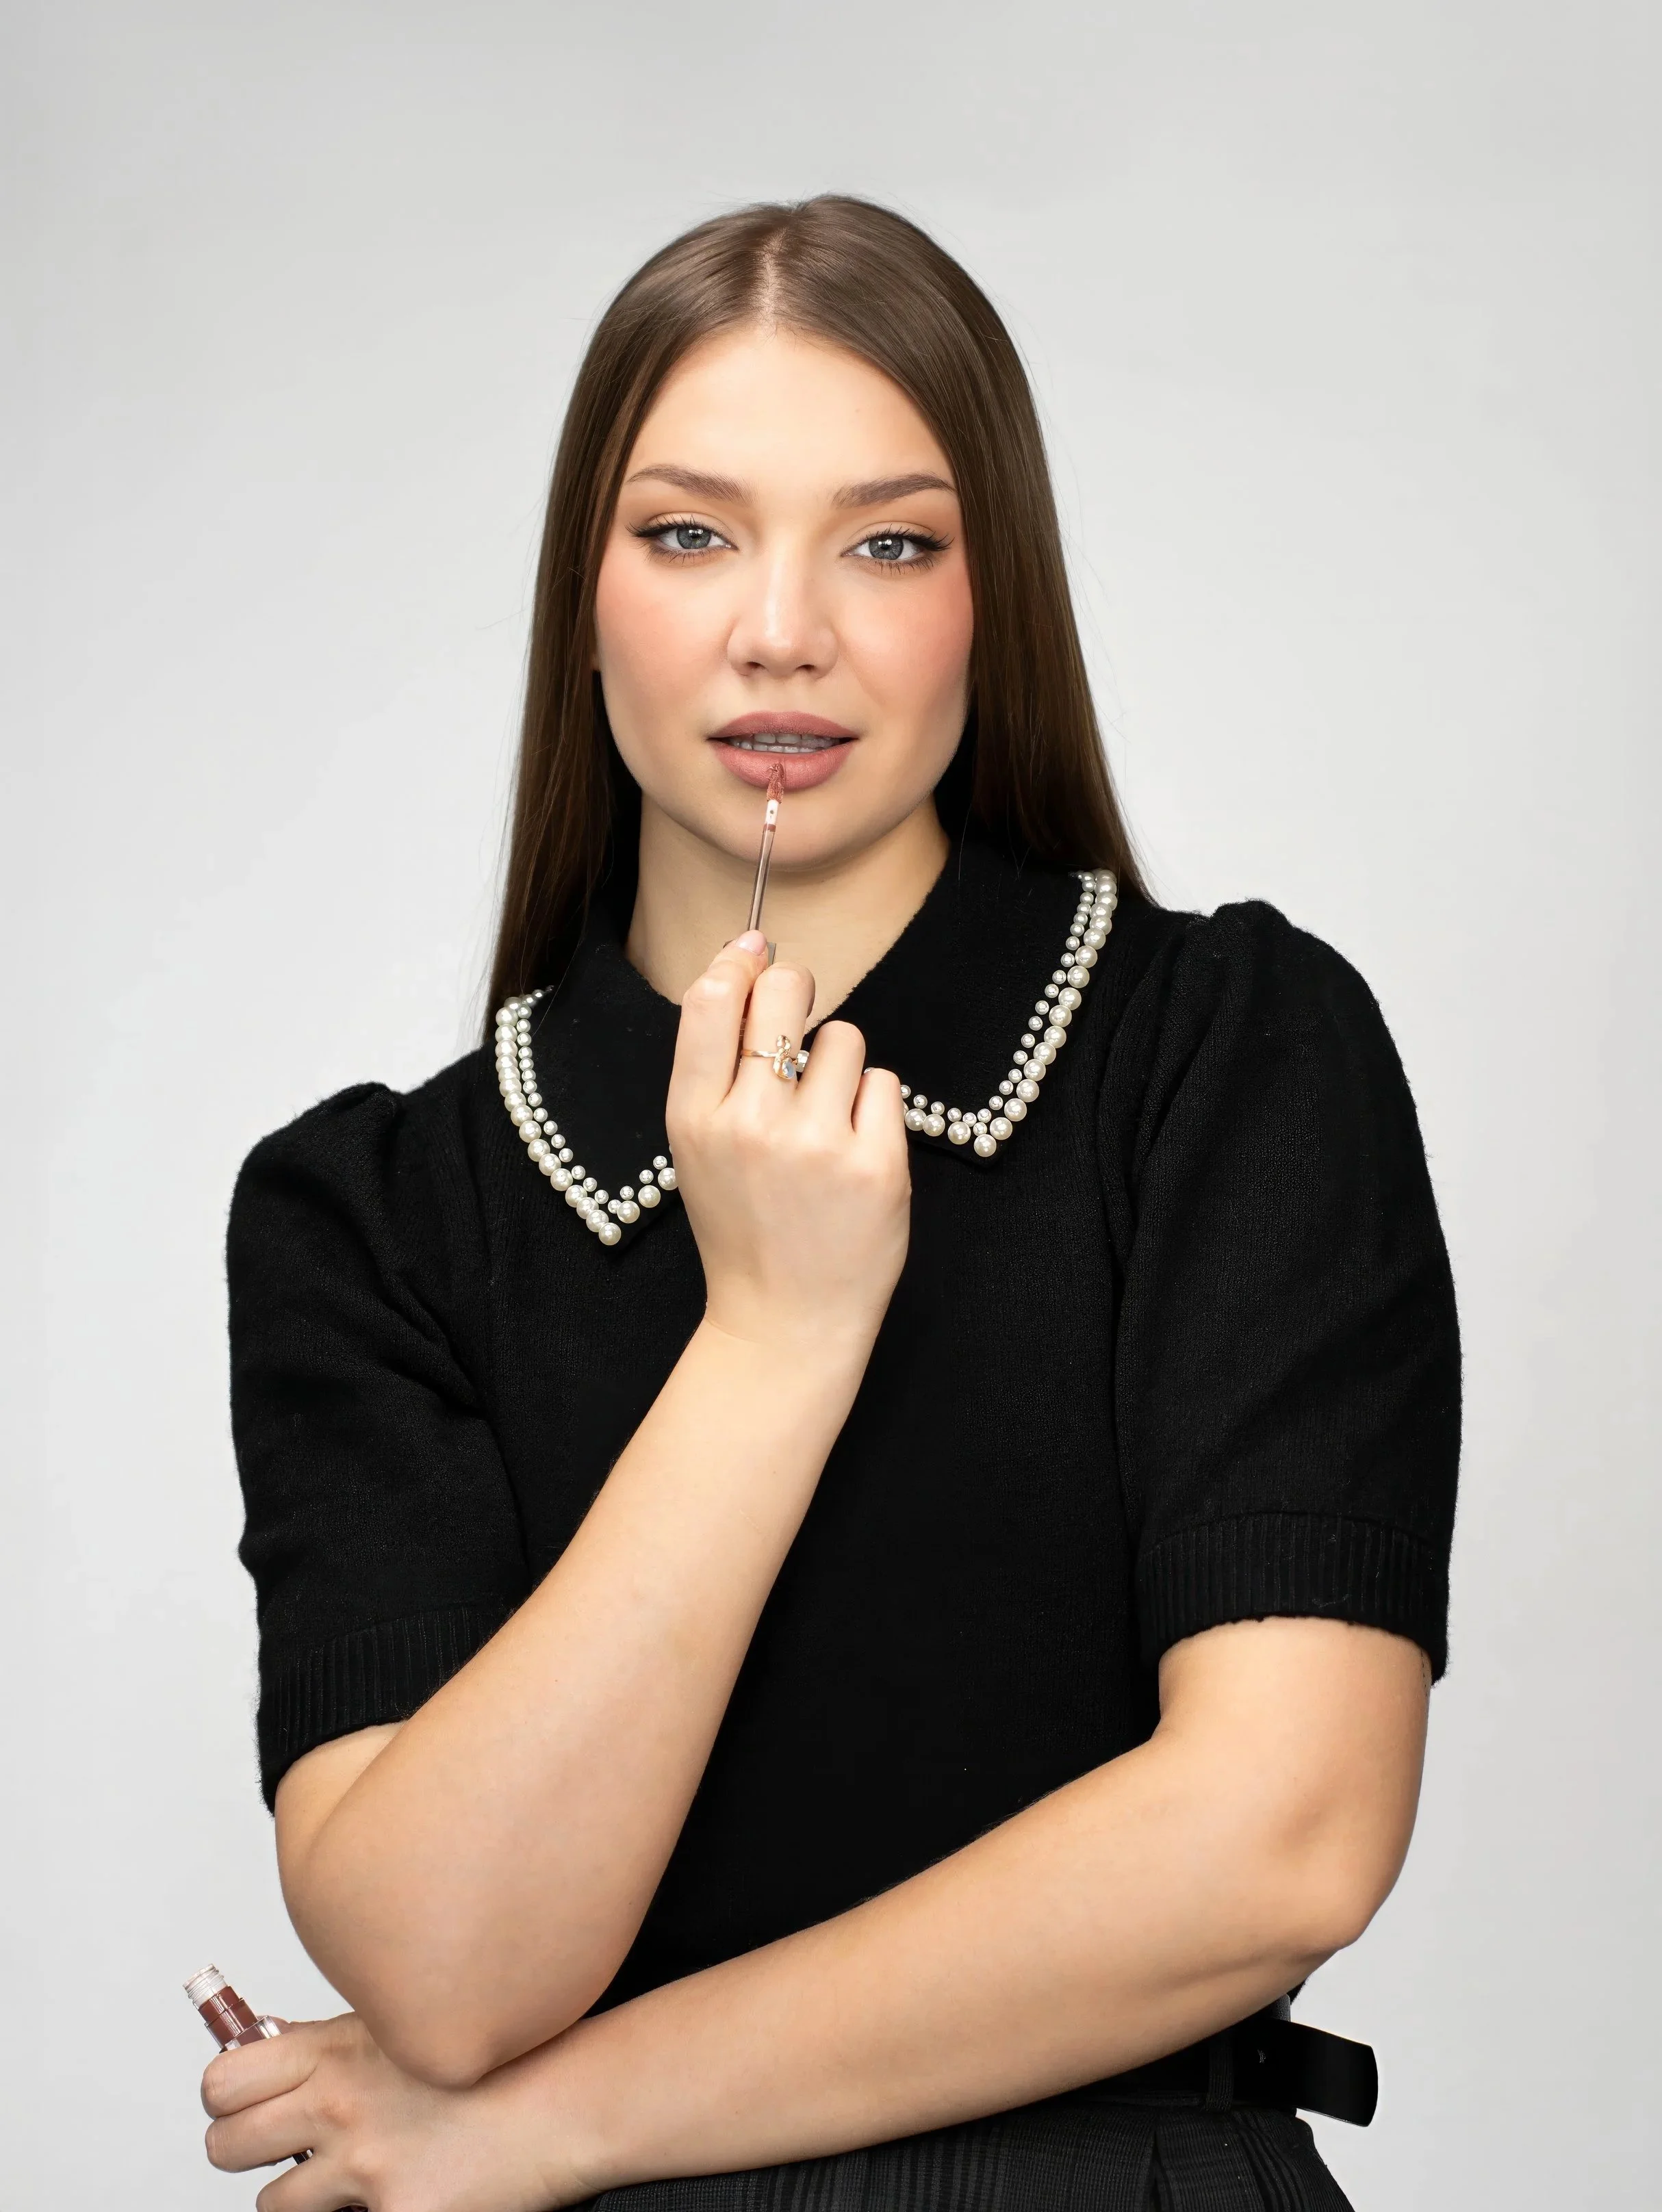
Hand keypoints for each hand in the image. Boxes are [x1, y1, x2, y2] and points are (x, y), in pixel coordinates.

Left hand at [201, 2013, 600, 2211]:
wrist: (560, 2103)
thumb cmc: (492, 2058)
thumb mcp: (401, 2027)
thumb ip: (332, 2047)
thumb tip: (264, 2058)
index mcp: (337, 2049)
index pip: (223, 2081)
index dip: (228, 2097)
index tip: (245, 2102)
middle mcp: (340, 2105)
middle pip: (225, 2145)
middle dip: (246, 2148)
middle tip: (284, 2146)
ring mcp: (363, 2167)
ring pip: (274, 2204)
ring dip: (305, 2196)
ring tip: (352, 2174)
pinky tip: (402, 2189)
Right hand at [665, 933, 910, 1351]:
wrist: (785, 1322)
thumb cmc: (744, 1224)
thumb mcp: (698, 1147)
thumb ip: (713, 1064)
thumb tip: (746, 959)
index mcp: (694, 1118)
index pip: (709, 1000)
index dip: (737, 962)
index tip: (754, 954)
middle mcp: (751, 1125)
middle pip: (784, 992)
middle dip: (795, 990)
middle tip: (797, 1025)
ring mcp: (817, 1145)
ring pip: (844, 1038)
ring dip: (840, 1065)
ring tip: (825, 1119)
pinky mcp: (876, 1165)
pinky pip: (884, 1085)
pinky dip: (873, 1109)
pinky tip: (854, 1150)